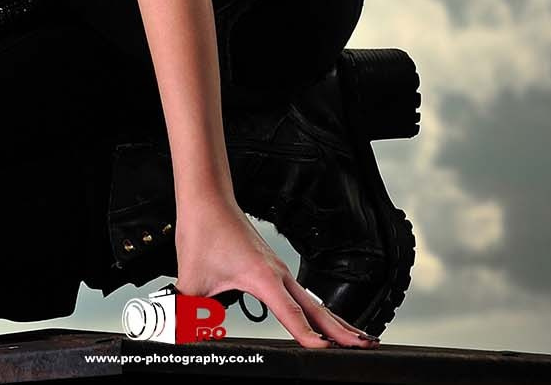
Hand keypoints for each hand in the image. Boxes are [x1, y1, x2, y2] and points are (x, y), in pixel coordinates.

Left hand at [172, 190, 378, 348]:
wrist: (207, 199)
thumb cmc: (203, 232)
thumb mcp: (191, 281)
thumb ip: (188, 314)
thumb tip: (182, 333)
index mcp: (263, 277)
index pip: (291, 313)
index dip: (308, 336)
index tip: (325, 351)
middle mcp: (277, 273)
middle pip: (317, 308)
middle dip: (342, 329)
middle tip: (367, 345)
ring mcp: (278, 269)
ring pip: (314, 300)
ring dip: (337, 320)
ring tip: (359, 337)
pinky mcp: (273, 267)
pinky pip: (303, 292)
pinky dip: (319, 309)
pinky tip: (323, 318)